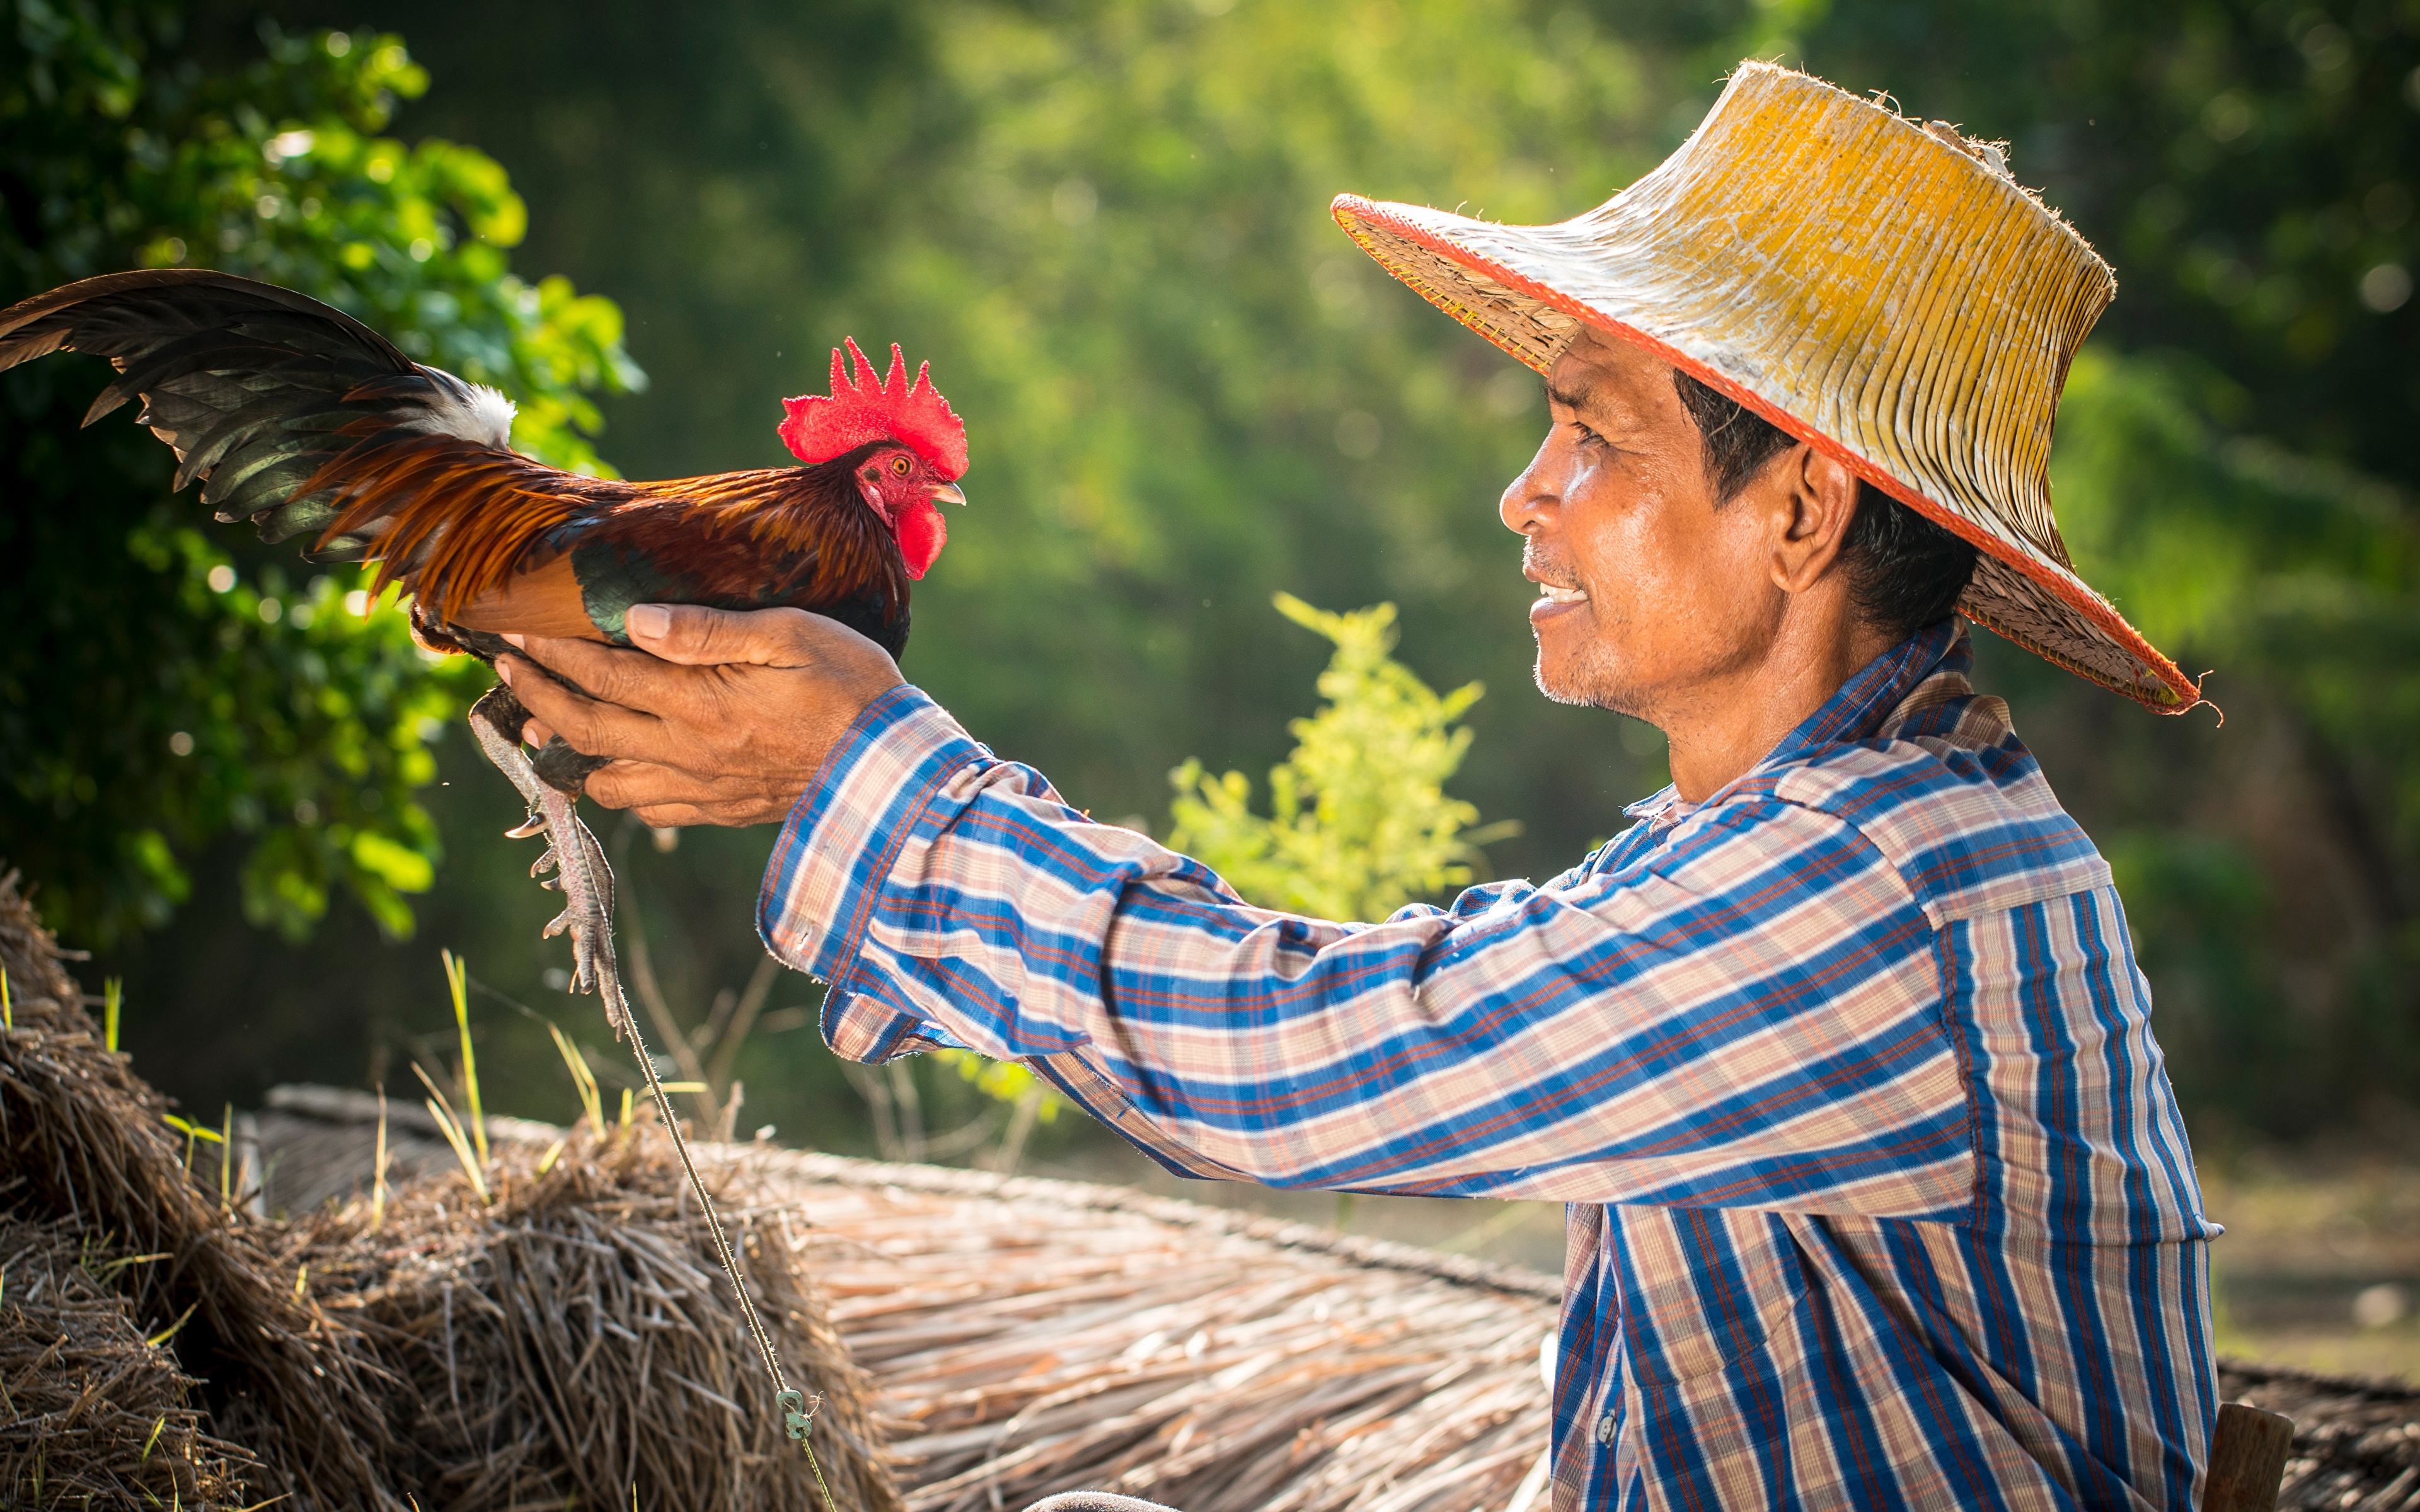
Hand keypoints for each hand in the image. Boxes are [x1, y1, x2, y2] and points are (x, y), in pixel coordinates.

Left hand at [497, 603, 903, 826]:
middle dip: (536, 695)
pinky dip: (614, 791)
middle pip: (586, 730)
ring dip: (562, 751)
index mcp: (700, 705)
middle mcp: (689, 753)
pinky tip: (607, 772)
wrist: (896, 766)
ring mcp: (704, 789)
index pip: (602, 676)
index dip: (551, 653)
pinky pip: (649, 810)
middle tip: (504, 668)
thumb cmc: (852, 686)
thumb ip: (707, 629)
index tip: (515, 631)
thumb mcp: (790, 634)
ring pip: (606, 781)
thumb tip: (634, 619)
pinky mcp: (724, 810)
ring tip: (538, 724)